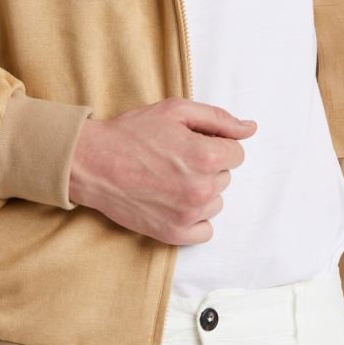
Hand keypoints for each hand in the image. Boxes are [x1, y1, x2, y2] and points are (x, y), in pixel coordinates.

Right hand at [68, 97, 256, 244]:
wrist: (92, 163)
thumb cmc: (132, 133)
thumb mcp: (176, 111)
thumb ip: (219, 119)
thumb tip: (250, 128)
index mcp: (206, 156)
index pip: (236, 153)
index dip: (215, 144)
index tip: (191, 143)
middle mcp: (202, 188)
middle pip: (226, 177)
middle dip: (207, 166)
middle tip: (175, 159)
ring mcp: (188, 214)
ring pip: (216, 202)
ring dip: (201, 192)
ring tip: (170, 179)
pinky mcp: (173, 233)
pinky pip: (205, 230)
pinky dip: (194, 218)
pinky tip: (174, 202)